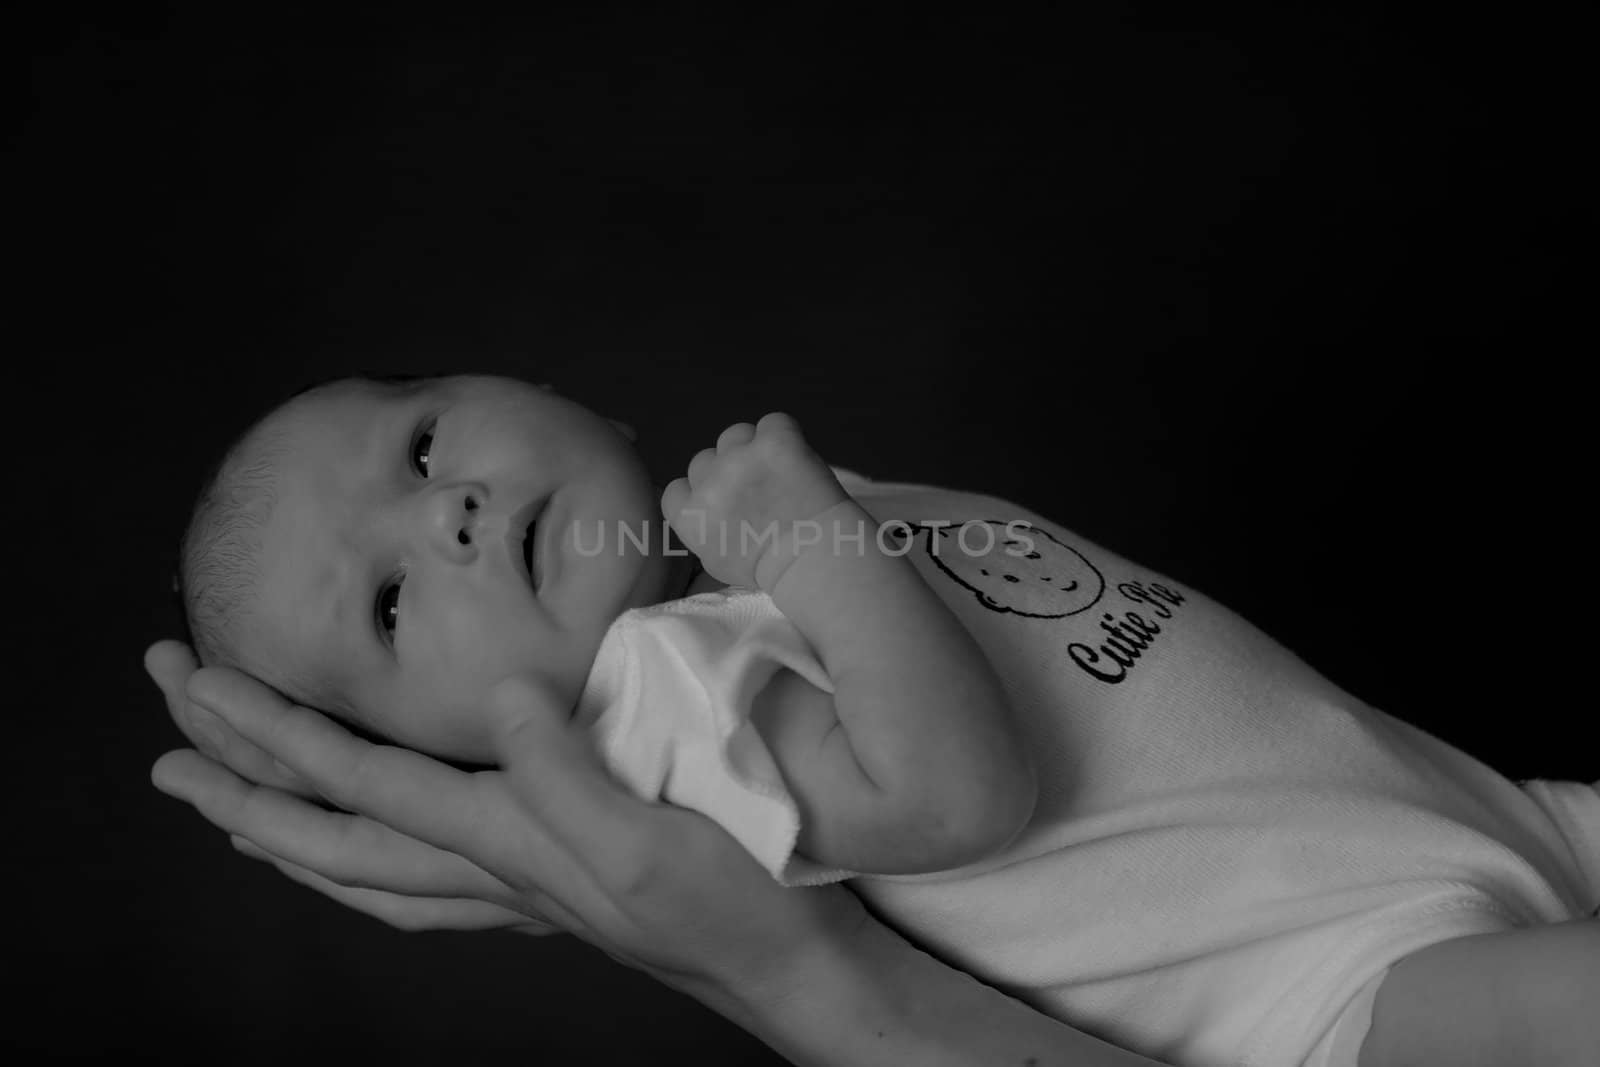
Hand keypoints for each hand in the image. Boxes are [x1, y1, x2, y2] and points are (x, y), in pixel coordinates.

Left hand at [145, 641, 869, 999]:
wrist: (778, 962)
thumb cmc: (725, 898)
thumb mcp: (648, 835)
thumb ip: (564, 770)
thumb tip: (497, 699)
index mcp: (500, 838)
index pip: (355, 779)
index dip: (268, 730)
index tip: (195, 684)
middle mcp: (484, 867)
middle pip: (327, 831)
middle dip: (237, 782)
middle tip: (163, 735)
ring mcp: (508, 885)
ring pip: (360, 869)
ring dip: (281, 832)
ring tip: (225, 806)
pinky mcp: (542, 885)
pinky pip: (413, 886)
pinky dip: (360, 866)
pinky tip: (366, 853)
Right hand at [660, 412, 849, 591]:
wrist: (813, 559)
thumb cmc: (770, 570)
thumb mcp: (717, 563)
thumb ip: (702, 532)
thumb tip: (702, 513)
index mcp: (690, 516)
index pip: (678, 488)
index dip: (703, 493)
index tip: (727, 505)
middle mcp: (708, 482)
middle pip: (705, 460)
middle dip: (727, 472)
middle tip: (759, 492)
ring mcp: (739, 458)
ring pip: (735, 435)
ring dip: (752, 448)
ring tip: (778, 473)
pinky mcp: (773, 441)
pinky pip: (774, 423)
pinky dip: (784, 436)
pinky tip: (796, 459)